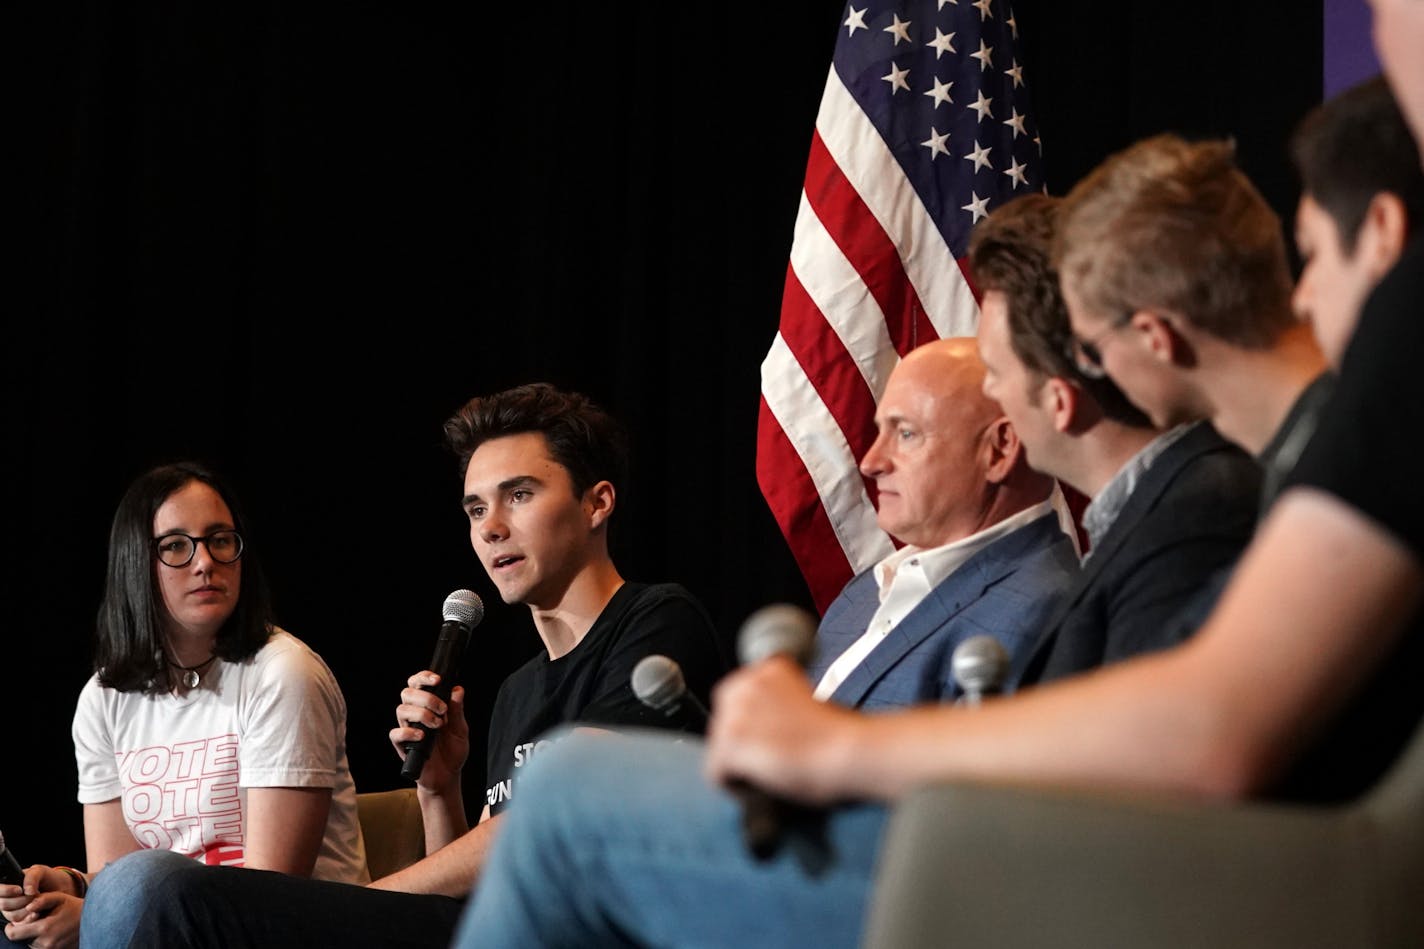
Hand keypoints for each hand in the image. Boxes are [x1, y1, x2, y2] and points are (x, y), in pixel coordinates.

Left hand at [2, 865, 82, 948]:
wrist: (97, 920)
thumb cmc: (76, 907)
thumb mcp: (59, 898)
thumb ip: (42, 900)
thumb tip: (27, 907)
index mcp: (44, 928)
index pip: (13, 934)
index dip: (11, 928)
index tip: (15, 922)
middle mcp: (46, 943)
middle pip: (22, 940)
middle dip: (24, 931)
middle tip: (34, 922)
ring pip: (31, 945)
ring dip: (34, 937)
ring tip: (47, 925)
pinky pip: (42, 948)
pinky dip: (43, 941)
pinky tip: (53, 932)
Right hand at [389, 671, 468, 794]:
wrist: (447, 776)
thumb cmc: (453, 752)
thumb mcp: (461, 730)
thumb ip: (457, 711)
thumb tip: (457, 690)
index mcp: (427, 706)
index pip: (418, 684)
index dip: (423, 677)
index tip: (437, 679)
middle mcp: (414, 715)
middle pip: (407, 693)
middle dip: (426, 697)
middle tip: (442, 710)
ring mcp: (407, 729)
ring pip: (401, 710)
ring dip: (421, 714)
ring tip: (437, 725)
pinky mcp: (402, 745)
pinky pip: (395, 733)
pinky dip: (408, 732)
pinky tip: (422, 736)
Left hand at [703, 657, 863, 804]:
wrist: (851, 750)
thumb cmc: (839, 736)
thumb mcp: (805, 701)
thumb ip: (778, 704)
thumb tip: (761, 727)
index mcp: (766, 669)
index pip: (735, 699)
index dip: (752, 726)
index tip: (771, 740)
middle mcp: (746, 684)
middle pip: (722, 725)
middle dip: (742, 745)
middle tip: (773, 760)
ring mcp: (735, 713)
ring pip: (719, 751)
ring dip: (741, 766)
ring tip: (774, 772)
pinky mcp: (732, 744)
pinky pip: (717, 775)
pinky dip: (738, 787)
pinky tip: (766, 783)